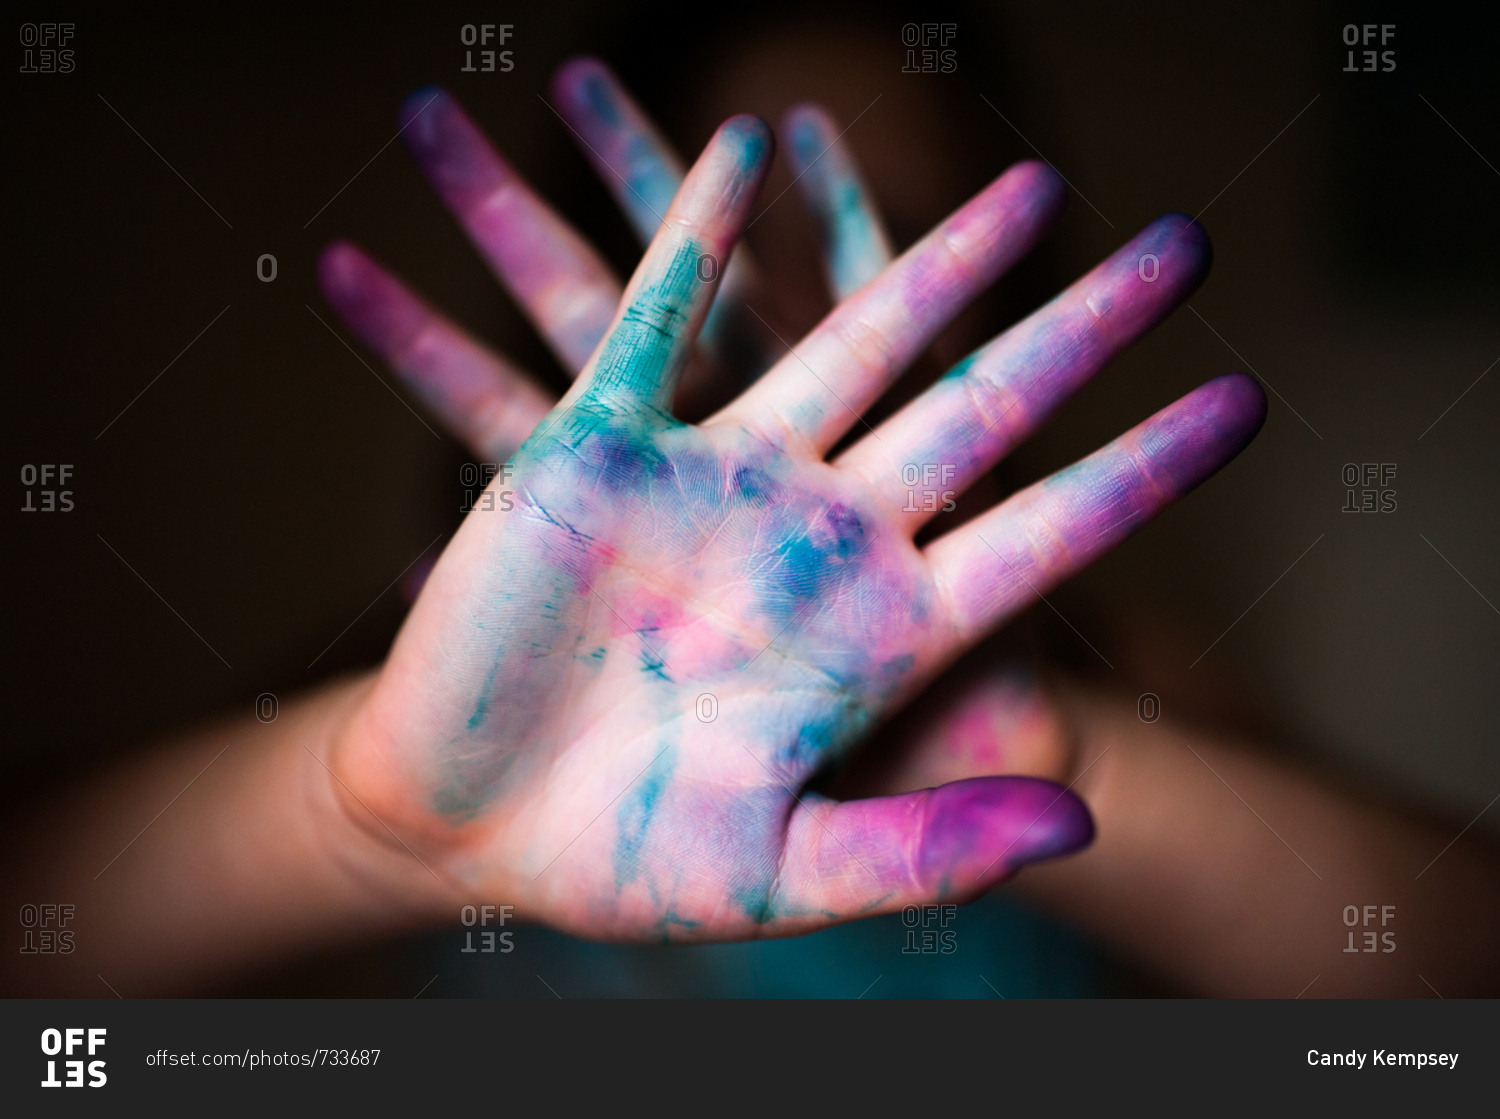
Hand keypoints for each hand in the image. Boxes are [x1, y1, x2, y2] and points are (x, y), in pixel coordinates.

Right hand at [321, 67, 1263, 940]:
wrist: (472, 824)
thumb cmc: (619, 857)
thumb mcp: (780, 871)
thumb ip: (925, 852)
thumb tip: (1082, 820)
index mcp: (877, 634)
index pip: (1045, 533)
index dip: (1144, 470)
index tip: (1248, 405)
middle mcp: (818, 535)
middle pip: (981, 405)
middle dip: (1084, 326)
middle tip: (1189, 245)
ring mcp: (716, 478)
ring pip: (850, 336)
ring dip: (938, 254)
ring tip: (1033, 178)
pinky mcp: (597, 446)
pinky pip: (654, 316)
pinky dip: (695, 234)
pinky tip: (746, 144)